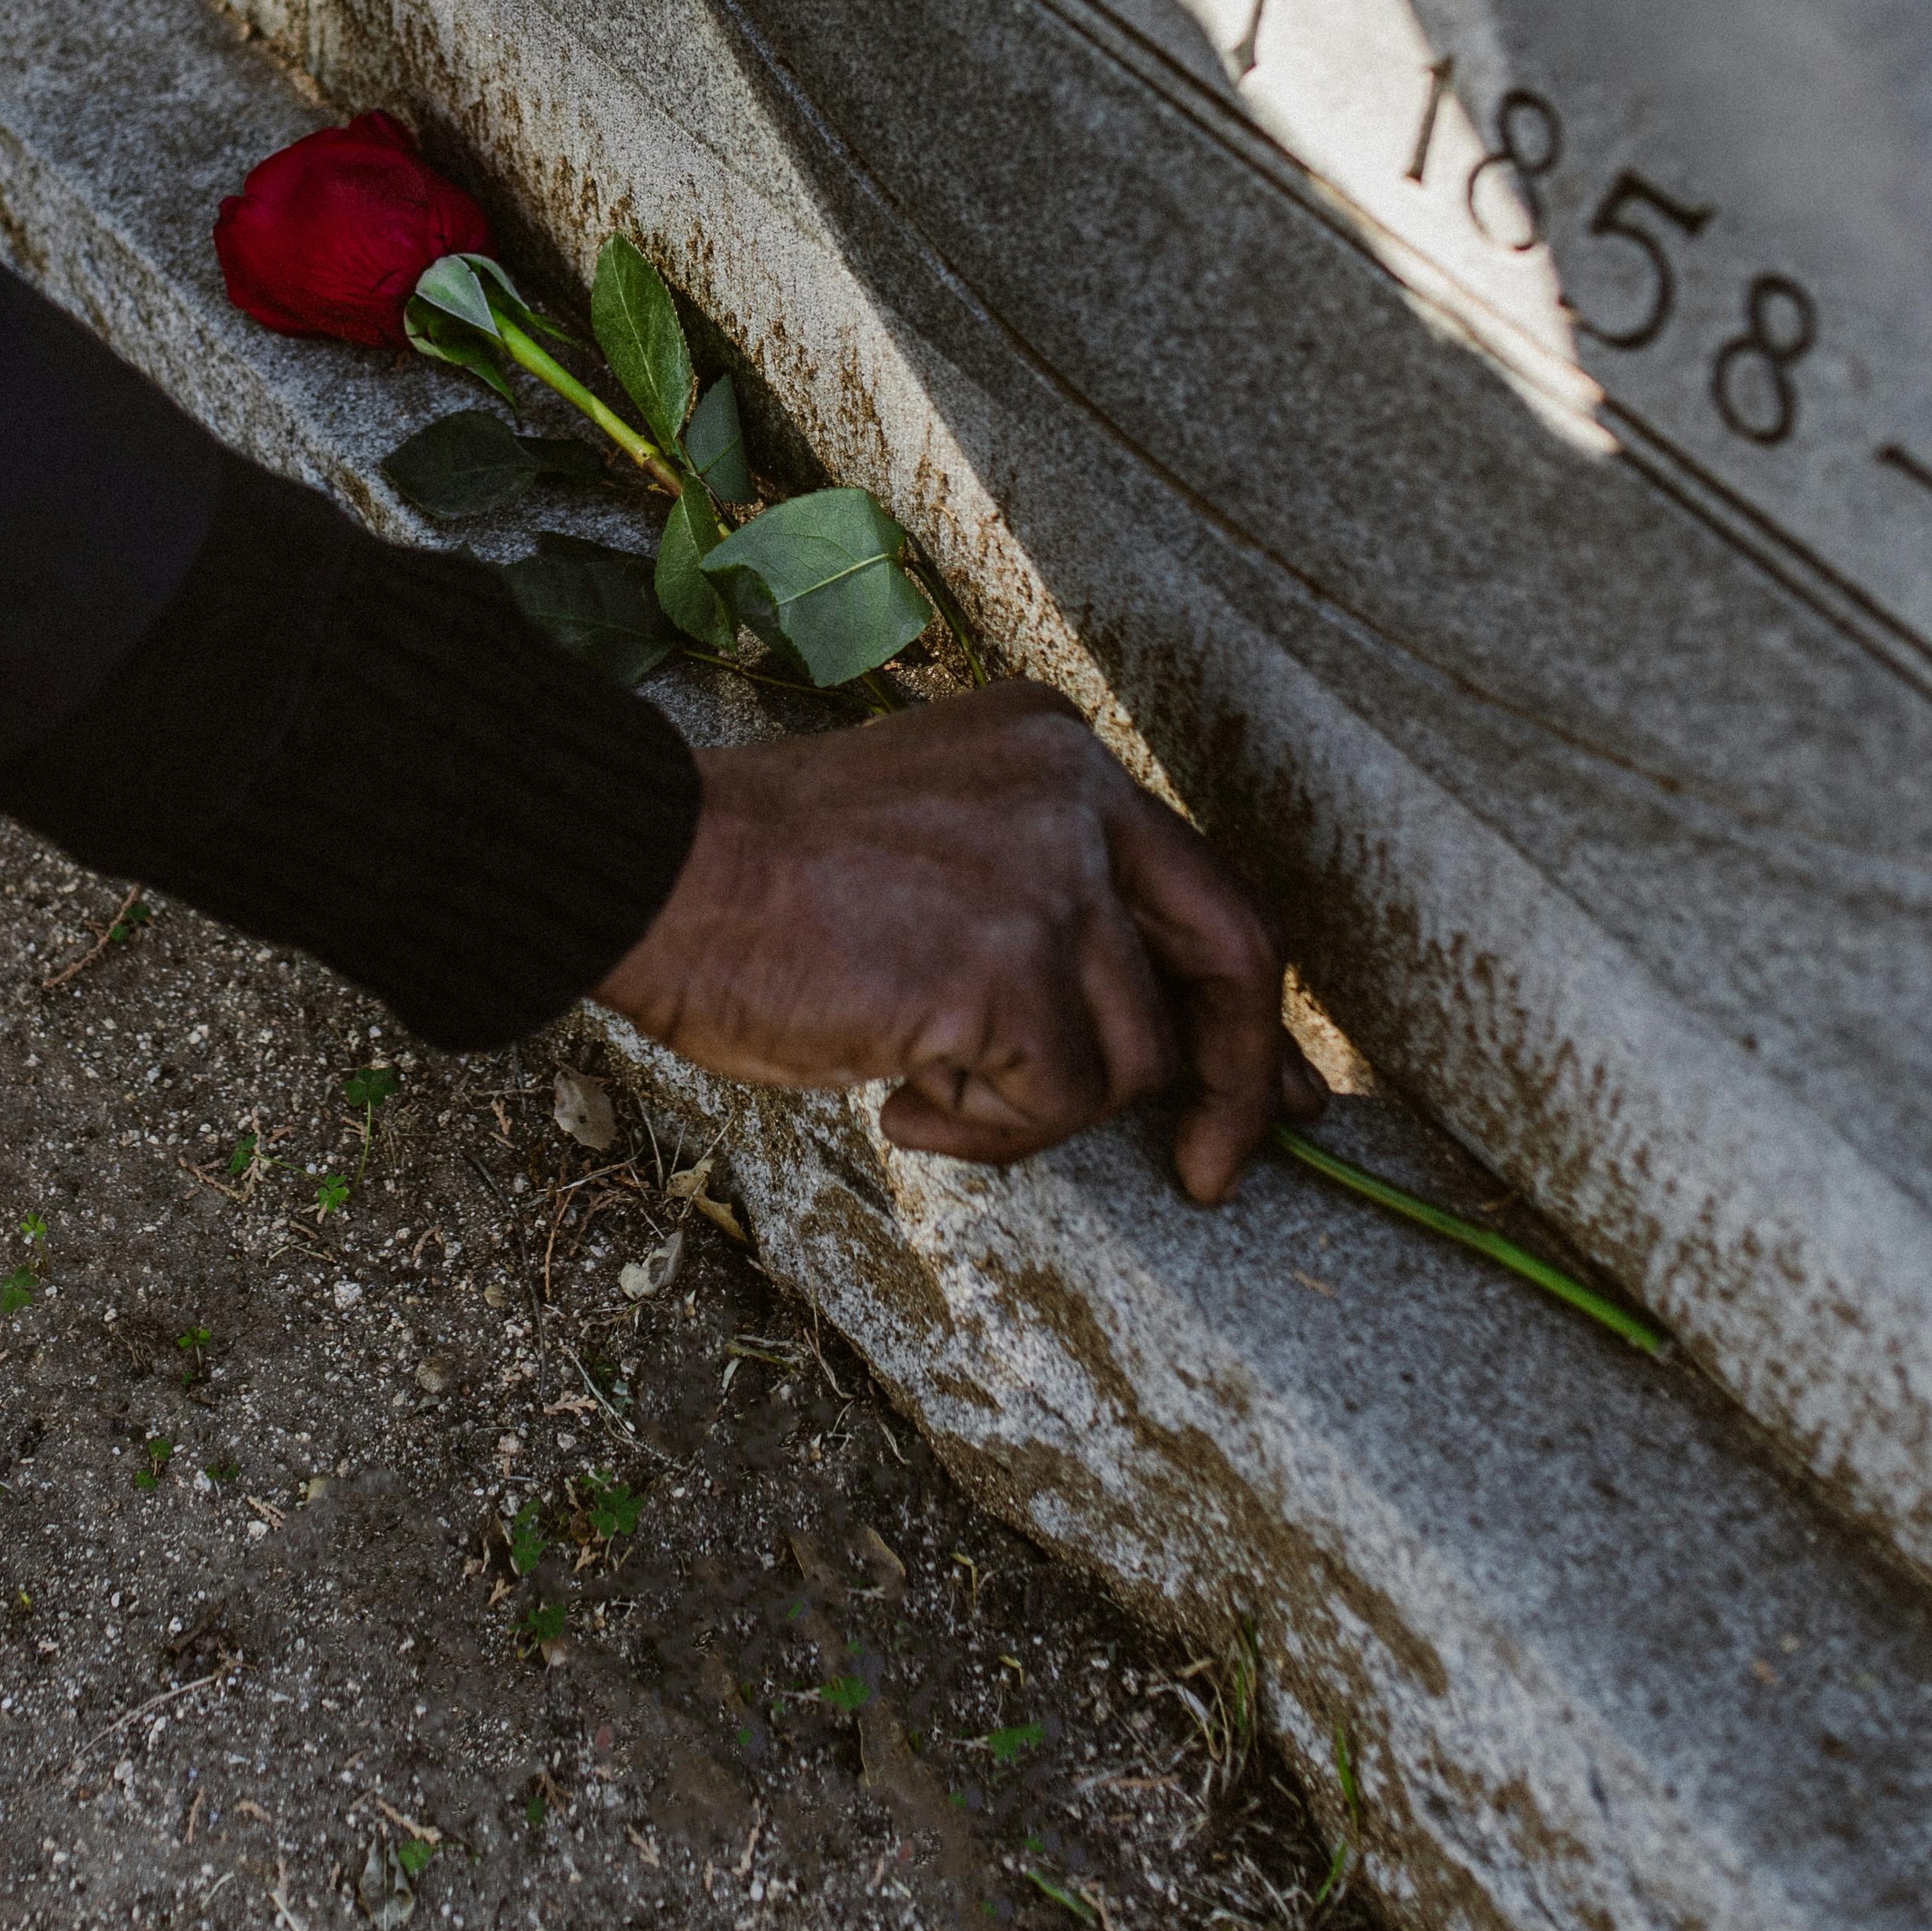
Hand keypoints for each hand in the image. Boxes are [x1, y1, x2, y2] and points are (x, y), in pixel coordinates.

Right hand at [592, 685, 1321, 1202]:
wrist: (653, 870)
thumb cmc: (761, 883)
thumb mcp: (940, 853)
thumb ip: (1048, 906)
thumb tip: (1155, 1040)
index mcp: (1058, 755)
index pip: (1203, 883)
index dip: (1249, 1002)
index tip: (1277, 1087)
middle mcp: (1075, 794)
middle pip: (1232, 953)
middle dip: (1241, 1083)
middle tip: (1220, 1175)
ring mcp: (1048, 876)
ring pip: (1127, 1059)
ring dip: (1031, 1109)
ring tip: (919, 1083)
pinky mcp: (1009, 964)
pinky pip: (1054, 1106)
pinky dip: (981, 1131)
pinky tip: (896, 1092)